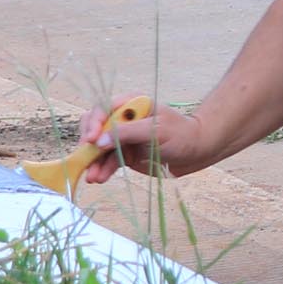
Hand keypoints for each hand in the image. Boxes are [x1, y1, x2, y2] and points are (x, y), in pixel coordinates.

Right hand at [77, 100, 211, 185]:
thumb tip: (99, 141)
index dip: (94, 123)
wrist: (197, 152)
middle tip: (85, 159)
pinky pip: (108, 161)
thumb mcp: (156, 130)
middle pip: (95, 128)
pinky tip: (99, 178)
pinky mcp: (125, 154)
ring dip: (93, 162)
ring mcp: (122, 138)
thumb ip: (128, 133)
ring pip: (99, 148)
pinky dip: (102, 169)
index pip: (103, 110)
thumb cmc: (182, 134)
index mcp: (130, 105)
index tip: (92, 140)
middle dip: (88, 144)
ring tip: (93, 177)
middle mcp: (122, 120)